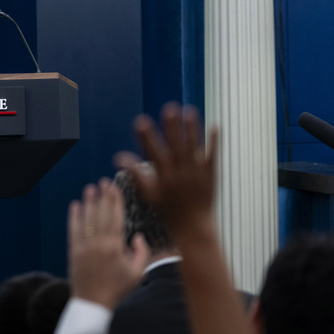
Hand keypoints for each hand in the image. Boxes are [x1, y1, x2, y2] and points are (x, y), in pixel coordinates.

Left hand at [68, 178, 149, 309]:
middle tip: (103, 182)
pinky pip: (73, 229)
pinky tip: (75, 205)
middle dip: (102, 197)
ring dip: (88, 202)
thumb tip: (137, 235)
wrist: (93, 302)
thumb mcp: (137, 273)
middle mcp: (98, 244)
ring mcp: (84, 246)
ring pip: (86, 219)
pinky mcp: (73, 251)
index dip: (114, 201)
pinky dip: (74, 216)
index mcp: (115, 247)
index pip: (115, 218)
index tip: (114, 188)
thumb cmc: (117, 288)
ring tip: (90, 188)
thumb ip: (142, 253)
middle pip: (100, 214)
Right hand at [114, 102, 218, 235]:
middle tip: (169, 109)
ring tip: (190, 111)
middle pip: (176, 146)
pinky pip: (212, 155)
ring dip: (192, 129)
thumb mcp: (148, 195)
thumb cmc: (168, 210)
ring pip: (194, 147)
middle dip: (172, 127)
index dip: (146, 137)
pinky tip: (215, 125)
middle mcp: (180, 172)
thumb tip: (118, 158)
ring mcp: (197, 173)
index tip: (141, 121)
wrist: (194, 225)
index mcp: (164, 176)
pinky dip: (213, 141)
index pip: (153, 152)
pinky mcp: (210, 174)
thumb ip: (136, 175)